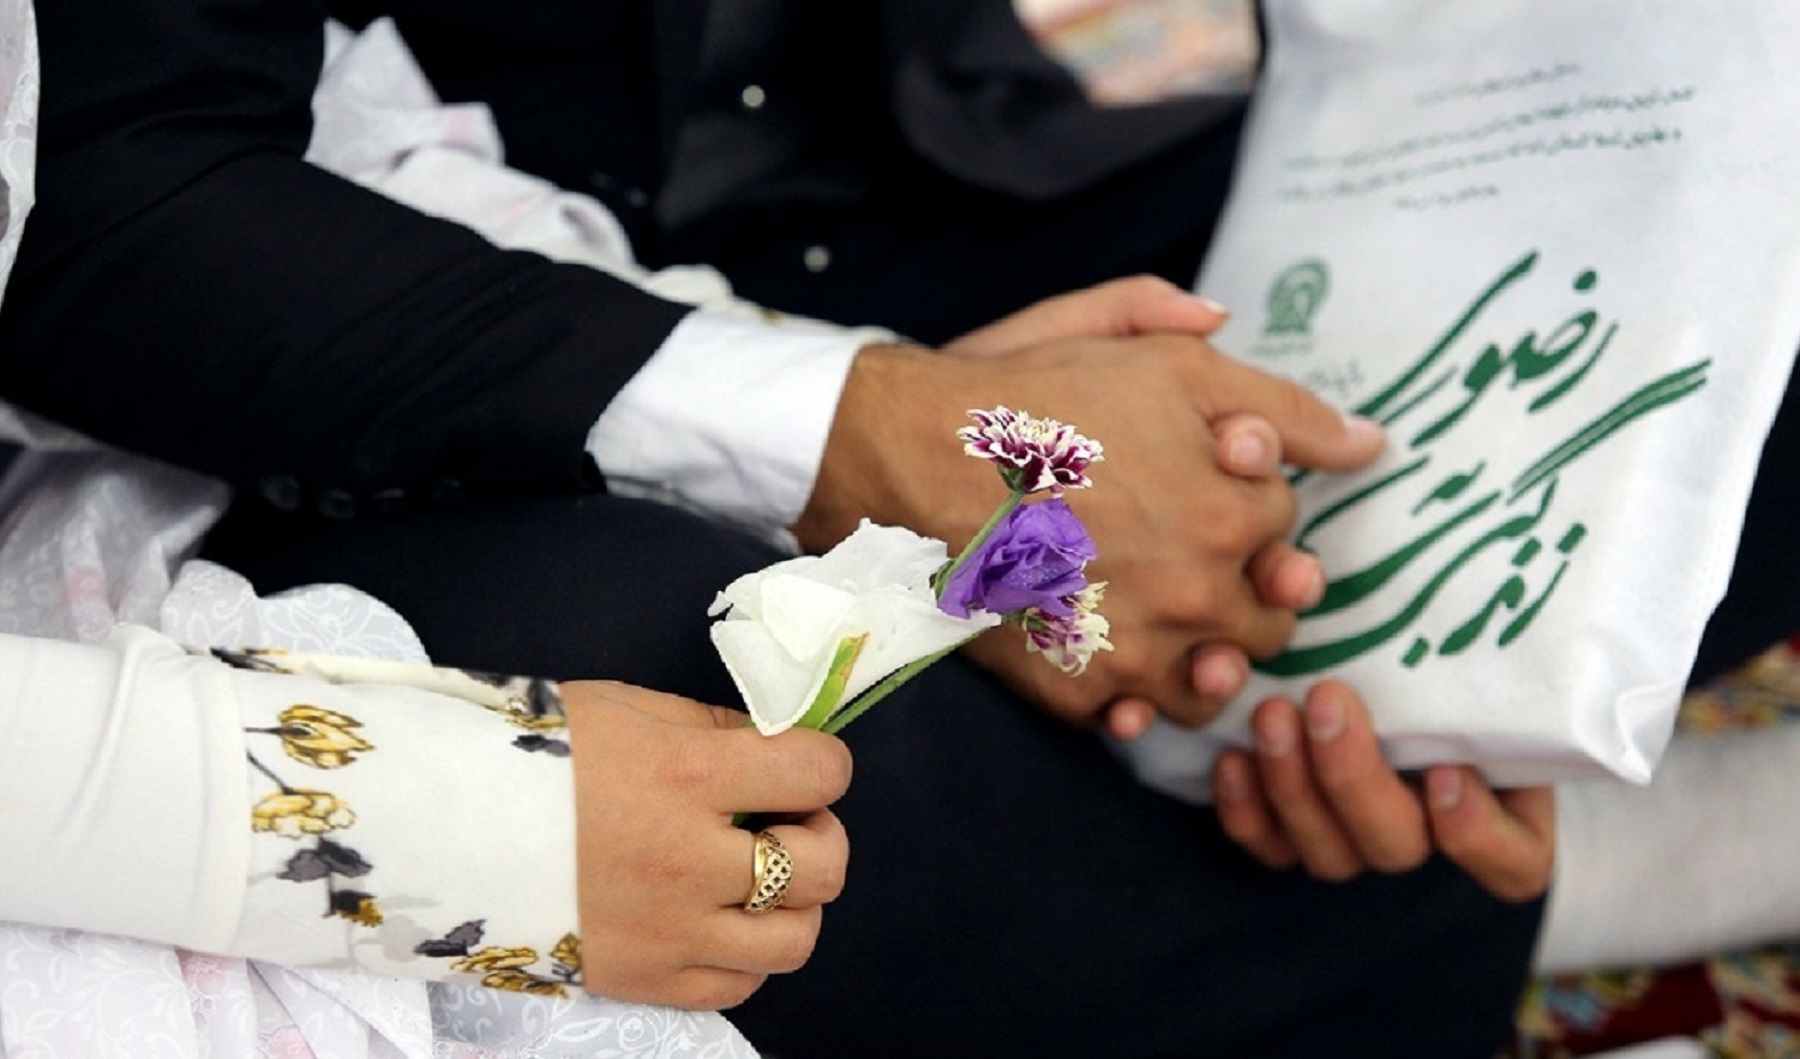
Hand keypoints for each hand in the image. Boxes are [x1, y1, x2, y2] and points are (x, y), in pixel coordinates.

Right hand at [563, 681, 852, 1008]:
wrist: (439, 827)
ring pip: (795, 941)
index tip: (797, 765)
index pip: (819, 773)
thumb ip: (711, 728)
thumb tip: (773, 745)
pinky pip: (738, 988)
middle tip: (781, 822)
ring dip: (792, 905)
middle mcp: (691, 862)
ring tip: (755, 880)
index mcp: (689, 776)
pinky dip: (744, 957)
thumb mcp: (627, 709)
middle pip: (824, 868)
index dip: (822, 764)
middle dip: (819, 836)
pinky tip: (717, 922)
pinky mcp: (644, 981)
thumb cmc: (532, 755)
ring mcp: (670, 933)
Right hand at [792, 276, 1383, 728]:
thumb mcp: (1161, 362)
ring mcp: (1138, 651)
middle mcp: (1199, 594)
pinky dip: (1142, 696)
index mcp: (1234, 511)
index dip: (1249, 500)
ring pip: (1220, 680)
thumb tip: (1370, 442)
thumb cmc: (1033, 396)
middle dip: (1248, 583)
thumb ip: (1278, 399)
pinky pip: (1144, 717)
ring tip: (1166, 612)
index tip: (1204, 481)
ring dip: (1209, 650)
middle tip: (1192, 551)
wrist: (906, 457)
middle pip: (1272, 615)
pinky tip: (1117, 651)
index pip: (1288, 526)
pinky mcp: (1078, 689)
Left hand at [1212, 680, 1553, 901]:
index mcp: (1504, 814)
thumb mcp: (1490, 659)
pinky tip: (1233, 758)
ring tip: (1272, 714)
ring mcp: (1359, 842)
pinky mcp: (1297, 835)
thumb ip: (1487, 663)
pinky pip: (1269, 847)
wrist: (1393, 658)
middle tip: (1327, 701)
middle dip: (1353, 778)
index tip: (1444, 771)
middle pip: (1394, 847)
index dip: (1478, 834)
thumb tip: (1478, 619)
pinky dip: (1246, 809)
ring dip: (1293, 786)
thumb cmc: (1458, 659)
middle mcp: (1428, 838)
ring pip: (1327, 854)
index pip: (1512, 862)